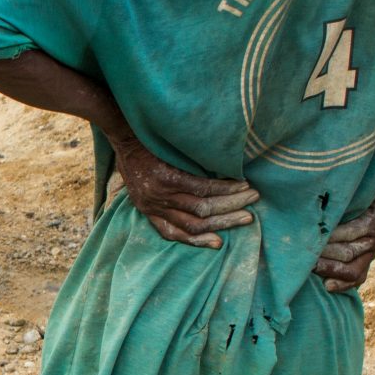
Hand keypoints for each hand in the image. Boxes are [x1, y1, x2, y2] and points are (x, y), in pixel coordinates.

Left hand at [112, 136, 257, 247]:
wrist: (123, 132)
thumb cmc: (135, 154)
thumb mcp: (140, 181)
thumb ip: (159, 196)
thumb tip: (186, 202)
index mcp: (147, 210)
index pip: (172, 233)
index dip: (198, 241)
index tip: (219, 242)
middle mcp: (154, 206)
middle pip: (195, 224)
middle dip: (225, 222)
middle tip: (248, 217)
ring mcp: (161, 193)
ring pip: (202, 208)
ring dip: (231, 204)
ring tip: (251, 197)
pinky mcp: (169, 177)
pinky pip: (202, 188)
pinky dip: (224, 188)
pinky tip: (238, 184)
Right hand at [312, 174, 374, 292]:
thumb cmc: (374, 199)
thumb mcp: (362, 221)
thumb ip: (344, 234)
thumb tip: (315, 241)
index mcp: (368, 252)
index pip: (356, 277)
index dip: (340, 285)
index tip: (324, 287)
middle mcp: (373, 248)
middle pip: (350, 271)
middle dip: (326, 269)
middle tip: (305, 265)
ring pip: (348, 253)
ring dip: (327, 253)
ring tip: (309, 250)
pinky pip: (353, 232)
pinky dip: (336, 234)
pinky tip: (323, 231)